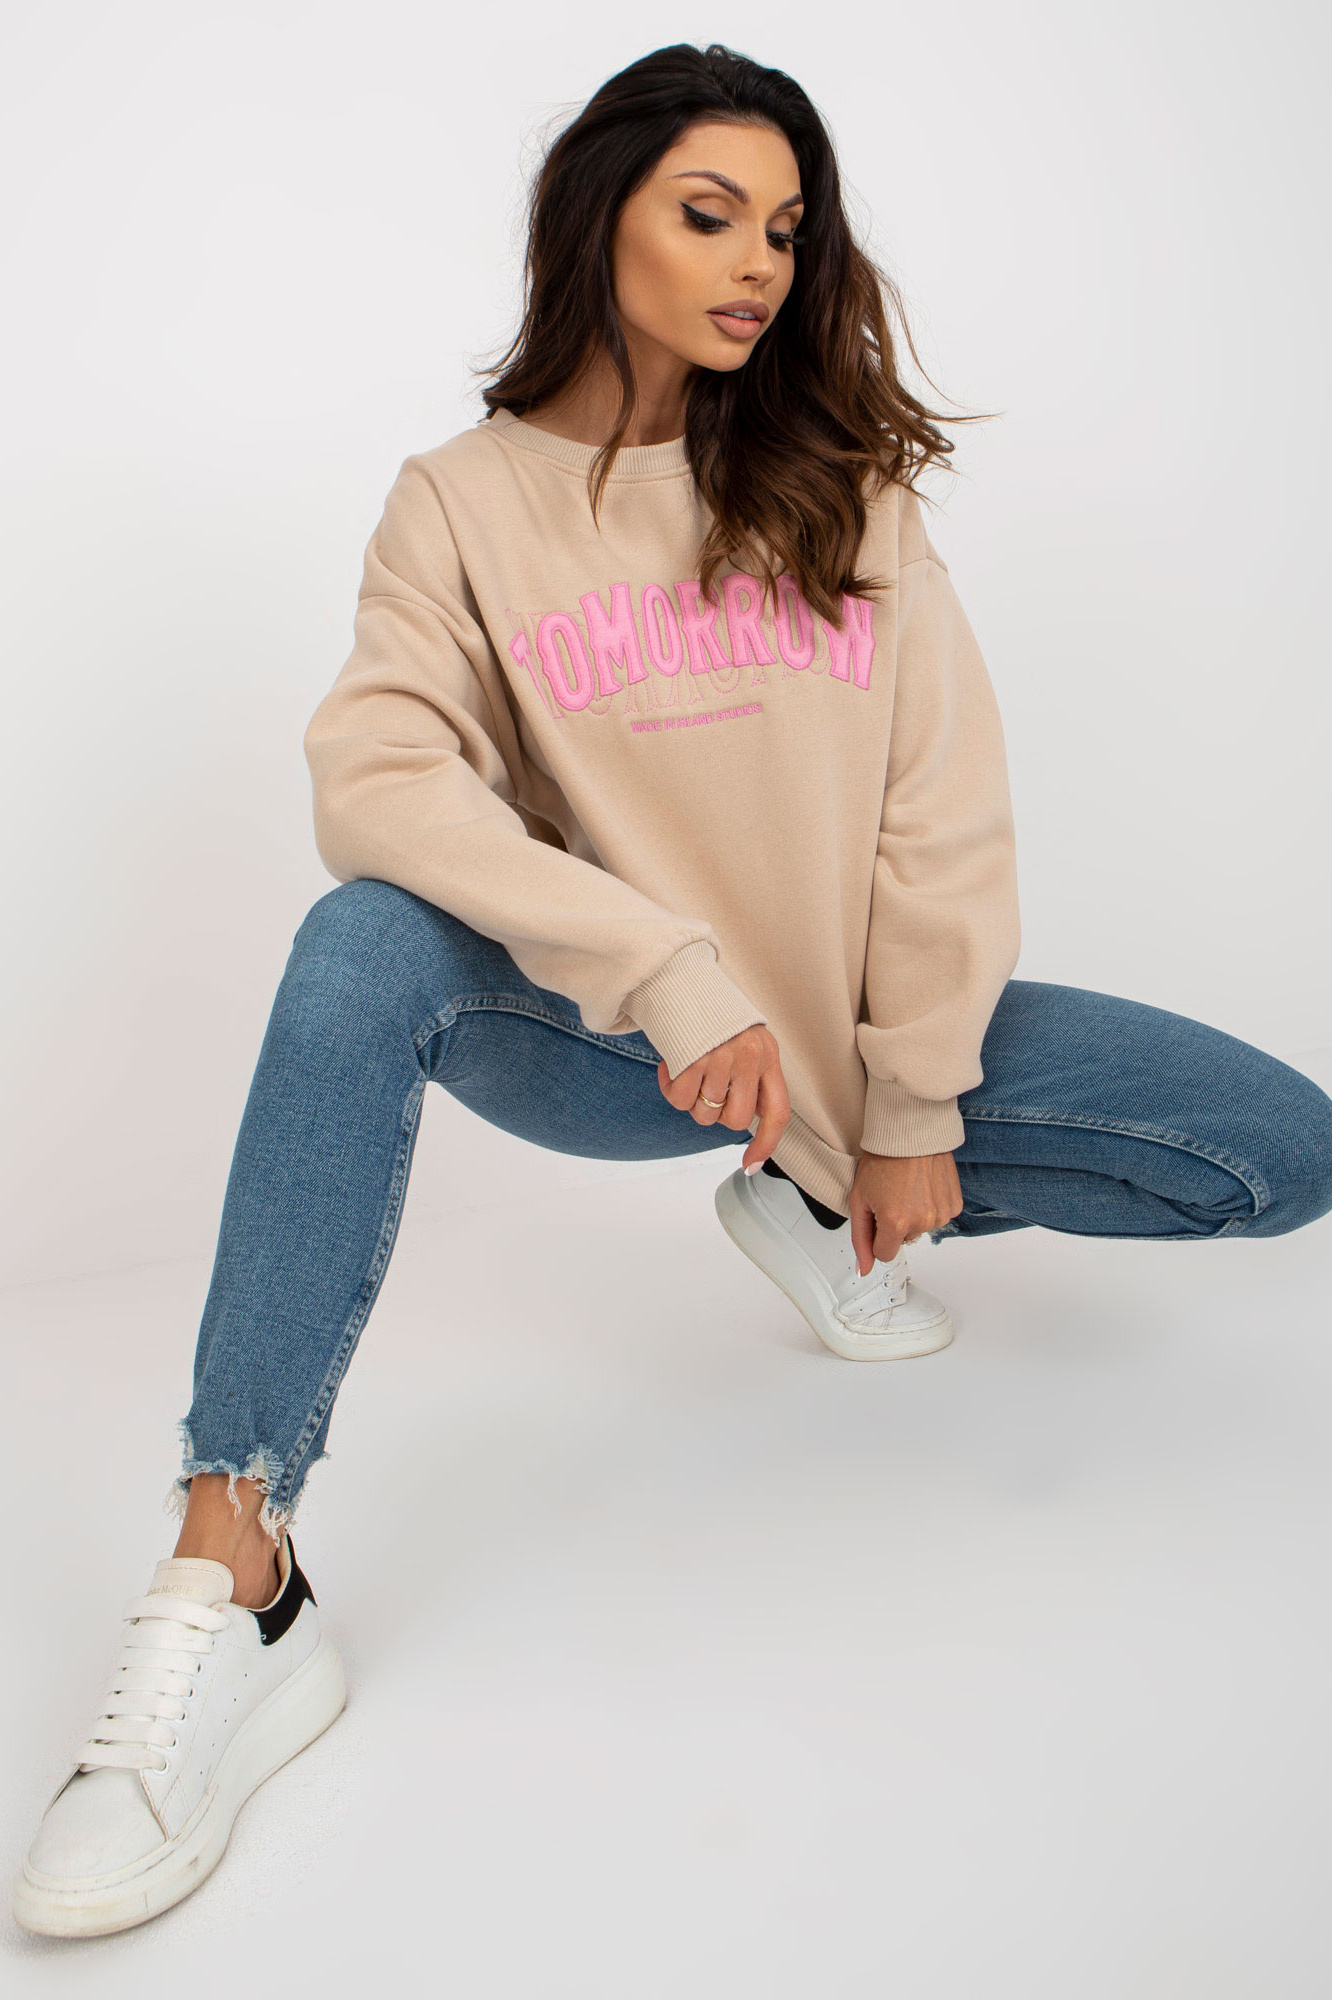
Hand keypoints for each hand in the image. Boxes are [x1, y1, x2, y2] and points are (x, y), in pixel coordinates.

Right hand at [656, 1024, 790, 1171]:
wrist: (682, 980)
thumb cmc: (714, 1018)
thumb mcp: (747, 1042)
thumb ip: (753, 1077)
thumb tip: (747, 1121)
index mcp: (768, 1055)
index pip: (777, 1111)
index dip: (766, 1143)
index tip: (750, 1164)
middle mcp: (749, 1057)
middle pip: (735, 1120)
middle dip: (716, 1115)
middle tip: (706, 1090)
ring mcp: (721, 1058)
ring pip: (704, 1113)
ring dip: (691, 1101)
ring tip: (689, 1072)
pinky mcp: (691, 1057)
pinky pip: (679, 1100)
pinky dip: (670, 1090)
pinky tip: (671, 1068)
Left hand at [849, 1149, 962, 1274]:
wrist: (910, 1133)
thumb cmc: (883, 1159)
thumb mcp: (859, 1199)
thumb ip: (860, 1239)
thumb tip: (864, 1269)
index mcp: (896, 1223)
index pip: (884, 1254)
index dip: (876, 1235)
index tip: (876, 1214)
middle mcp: (922, 1221)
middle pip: (903, 1240)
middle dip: (894, 1224)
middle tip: (890, 1195)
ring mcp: (941, 1214)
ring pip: (921, 1229)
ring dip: (913, 1214)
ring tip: (906, 1188)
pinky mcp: (954, 1205)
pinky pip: (937, 1217)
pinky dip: (929, 1206)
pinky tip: (921, 1186)